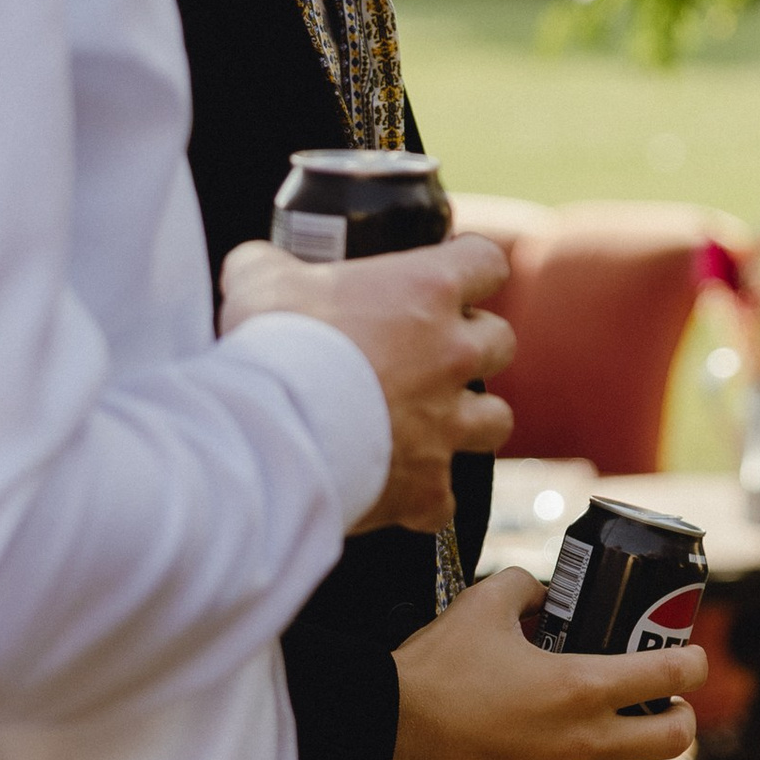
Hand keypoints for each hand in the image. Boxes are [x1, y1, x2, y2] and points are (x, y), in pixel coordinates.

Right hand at [219, 235, 514, 533]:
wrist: (268, 435)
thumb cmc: (271, 346)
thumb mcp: (258, 279)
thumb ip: (267, 263)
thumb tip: (257, 263)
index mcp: (426, 291)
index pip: (485, 262)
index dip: (470, 267)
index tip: (448, 277)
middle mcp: (452, 354)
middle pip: (501, 341)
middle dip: (472, 346)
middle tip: (428, 353)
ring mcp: (447, 424)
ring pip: (497, 420)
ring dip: (469, 419)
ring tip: (430, 422)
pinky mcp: (428, 487)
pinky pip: (444, 497)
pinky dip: (424, 496)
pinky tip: (393, 488)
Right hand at [384, 566, 707, 759]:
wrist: (382, 738)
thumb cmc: (432, 672)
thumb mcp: (479, 606)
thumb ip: (521, 589)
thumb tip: (541, 592)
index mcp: (581, 686)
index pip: (670, 673)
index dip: (691, 664)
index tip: (689, 661)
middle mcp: (585, 746)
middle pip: (675, 743)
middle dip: (677, 724)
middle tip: (660, 714)